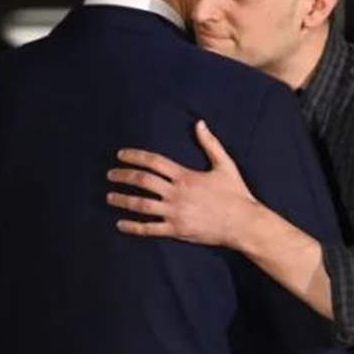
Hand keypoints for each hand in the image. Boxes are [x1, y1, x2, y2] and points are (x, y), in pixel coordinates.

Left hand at [106, 120, 257, 247]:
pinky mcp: (176, 230)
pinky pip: (150, 229)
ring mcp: (175, 212)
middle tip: (110, 175)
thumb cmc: (236, 194)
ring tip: (109, 197)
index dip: (134, 156)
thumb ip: (210, 144)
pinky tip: (120, 224)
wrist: (244, 223)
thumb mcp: (225, 165)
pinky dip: (133, 227)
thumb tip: (200, 123)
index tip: (120, 155)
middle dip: (123, 176)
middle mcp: (176, 193)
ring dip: (122, 200)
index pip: (153, 162)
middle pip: (142, 181)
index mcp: (185, 176)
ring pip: (141, 205)